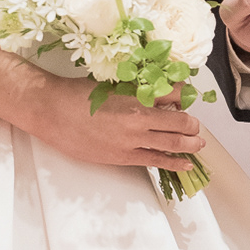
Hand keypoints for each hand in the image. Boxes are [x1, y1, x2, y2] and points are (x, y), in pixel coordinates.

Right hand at [25, 75, 205, 170]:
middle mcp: (137, 121)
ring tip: (199, 145)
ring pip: (171, 144)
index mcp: (135, 97)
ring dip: (189, 144)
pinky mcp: (122, 157)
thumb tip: (160, 94)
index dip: (186, 97)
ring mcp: (131, 142)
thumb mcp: (112, 84)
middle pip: (179, 123)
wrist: (51, 112)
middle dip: (192, 125)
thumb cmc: (77, 94)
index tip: (189, 98)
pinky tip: (186, 164)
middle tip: (196, 126)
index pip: (175, 96)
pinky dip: (173, 163)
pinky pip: (154, 160)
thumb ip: (137, 90)